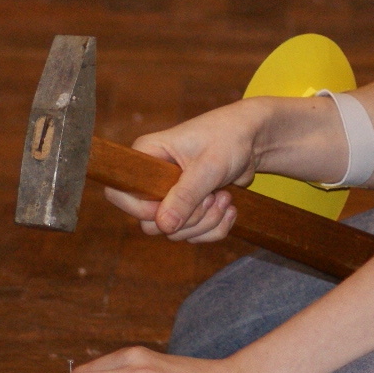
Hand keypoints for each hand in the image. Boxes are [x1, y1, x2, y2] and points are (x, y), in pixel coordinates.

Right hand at [102, 101, 264, 243]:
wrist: (254, 139)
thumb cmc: (228, 138)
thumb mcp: (208, 166)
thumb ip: (185, 196)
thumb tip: (163, 226)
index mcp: (146, 157)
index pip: (119, 193)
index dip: (141, 209)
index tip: (172, 205)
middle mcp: (153, 178)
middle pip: (150, 222)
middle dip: (187, 218)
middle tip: (212, 197)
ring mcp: (171, 195)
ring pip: (174, 231)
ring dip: (205, 222)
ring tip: (224, 198)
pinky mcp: (190, 208)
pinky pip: (194, 234)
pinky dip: (215, 227)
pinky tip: (230, 208)